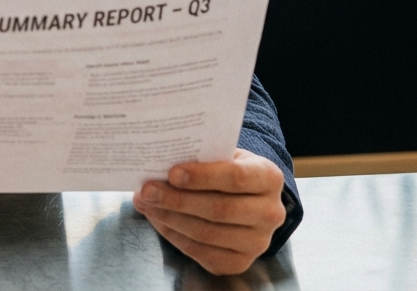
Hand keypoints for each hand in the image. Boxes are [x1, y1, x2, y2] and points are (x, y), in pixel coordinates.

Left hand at [132, 148, 286, 275]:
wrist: (248, 198)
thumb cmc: (228, 169)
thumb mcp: (223, 155)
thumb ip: (200, 156)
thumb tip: (159, 161)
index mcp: (269, 177)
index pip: (236, 177)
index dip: (202, 176)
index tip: (172, 173)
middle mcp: (270, 213)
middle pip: (219, 209)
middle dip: (177, 200)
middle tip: (147, 190)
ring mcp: (258, 242)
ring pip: (207, 233)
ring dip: (170, 218)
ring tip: (145, 203)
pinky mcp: (240, 262)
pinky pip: (201, 252)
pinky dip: (174, 235)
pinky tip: (157, 219)